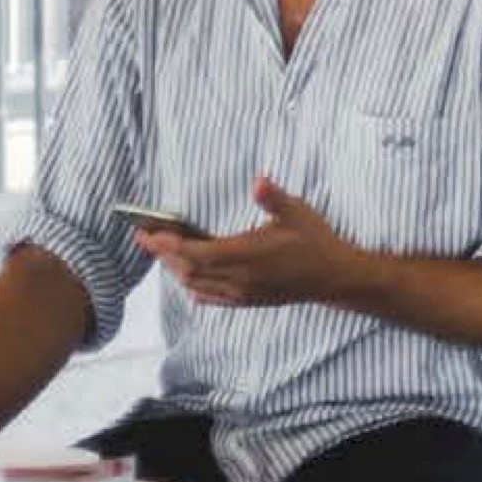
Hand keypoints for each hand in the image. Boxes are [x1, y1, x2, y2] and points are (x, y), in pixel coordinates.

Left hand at [145, 181, 372, 312]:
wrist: (334, 277)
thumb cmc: (315, 241)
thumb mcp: (297, 212)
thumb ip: (273, 197)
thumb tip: (258, 181)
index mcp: (247, 254)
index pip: (196, 253)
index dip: (168, 245)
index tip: (148, 234)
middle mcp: (239, 277)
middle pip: (189, 271)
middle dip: (164, 256)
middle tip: (147, 239)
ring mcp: (242, 292)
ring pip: (196, 285)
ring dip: (177, 270)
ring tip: (166, 254)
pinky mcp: (247, 301)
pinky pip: (211, 298)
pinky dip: (194, 287)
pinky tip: (190, 280)